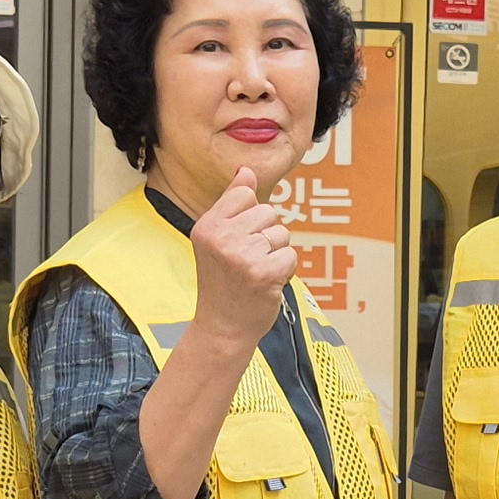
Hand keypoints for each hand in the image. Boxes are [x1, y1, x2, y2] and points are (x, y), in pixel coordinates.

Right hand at [188, 167, 296, 345]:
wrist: (222, 328)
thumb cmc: (223, 283)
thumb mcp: (218, 239)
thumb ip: (232, 203)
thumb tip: (247, 170)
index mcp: (207, 225)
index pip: (246, 194)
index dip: (250, 217)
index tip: (238, 241)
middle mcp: (221, 238)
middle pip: (268, 212)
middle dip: (266, 236)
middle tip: (247, 262)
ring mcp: (242, 255)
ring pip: (282, 234)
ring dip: (276, 254)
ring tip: (256, 273)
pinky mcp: (263, 272)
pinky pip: (291, 256)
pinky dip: (285, 271)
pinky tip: (267, 283)